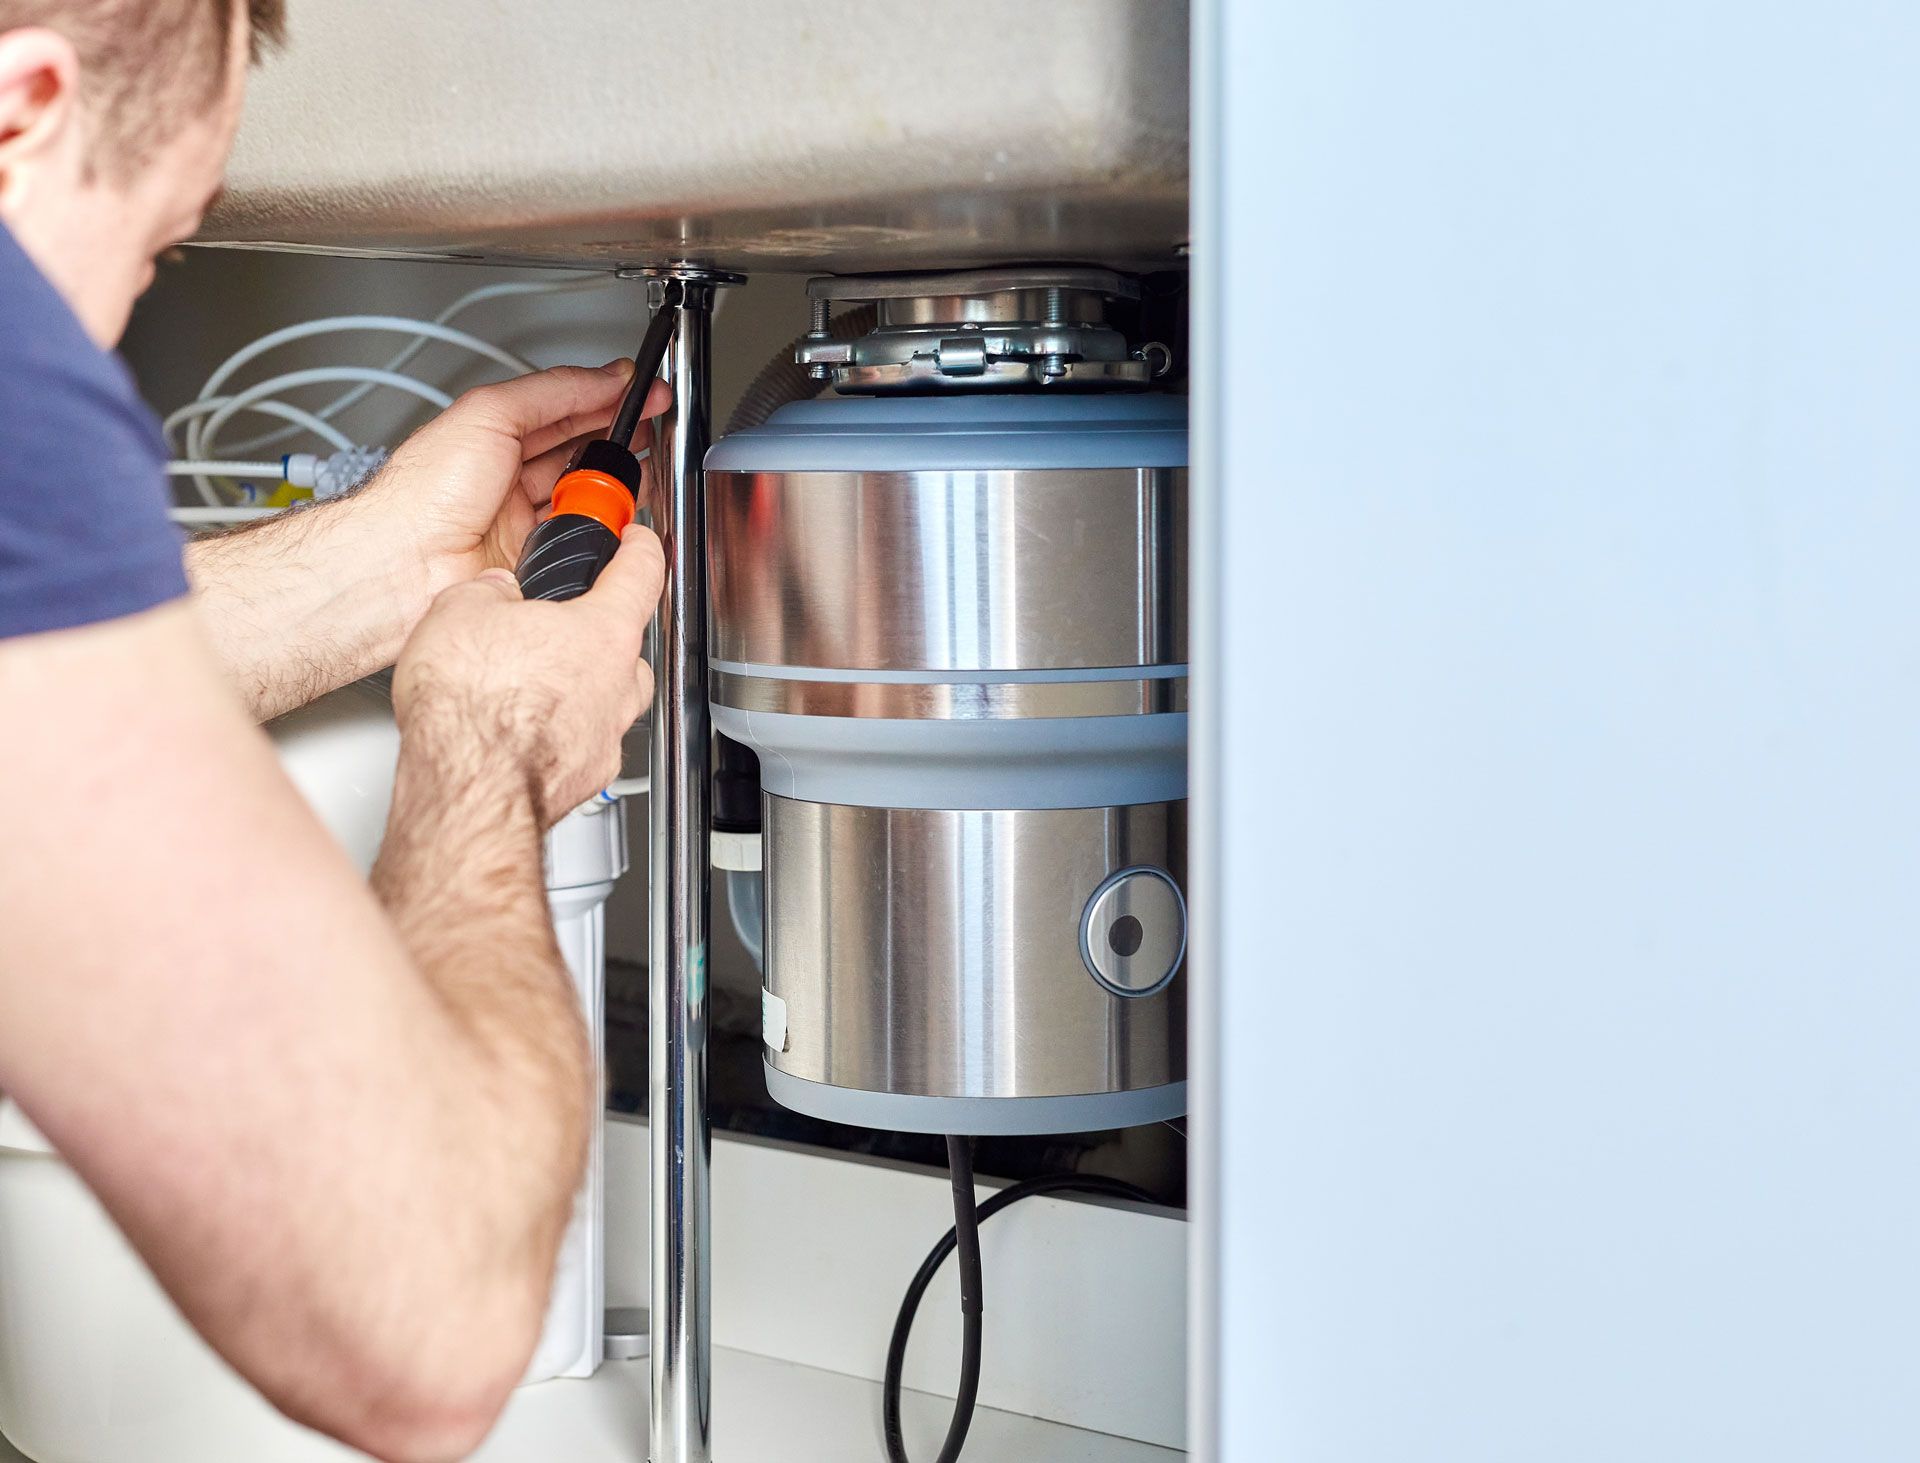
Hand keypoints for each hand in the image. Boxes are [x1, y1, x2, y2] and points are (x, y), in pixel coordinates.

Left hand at [360, 362, 671, 601]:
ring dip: (615, 485)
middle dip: (620, 439)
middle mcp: (510, 480)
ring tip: (633, 470)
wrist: (405, 566)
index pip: (563, 410)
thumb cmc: (423, 494)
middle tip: (652, 429)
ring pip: (587, 498)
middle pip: (580, 453)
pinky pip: (584, 540)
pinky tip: (608, 515)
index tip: (643, 393)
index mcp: (494, 438)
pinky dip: (602, 528)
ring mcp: (525, 522)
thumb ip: (549, 391)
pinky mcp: (538, 560)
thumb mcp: (488, 414)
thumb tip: (602, 378)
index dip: (605, 398)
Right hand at [389, 525, 664, 825]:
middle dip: (602, 633)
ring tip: (538, 683)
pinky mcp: (584, 778)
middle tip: (566, 625)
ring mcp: (605, 738)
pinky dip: (563, 736)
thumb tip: (493, 591)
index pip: (641, 574)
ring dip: (585, 689)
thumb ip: (488, 592)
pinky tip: (525, 733)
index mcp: (602, 632)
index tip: (638, 541)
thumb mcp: (461, 610)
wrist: (468, 785)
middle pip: (629, 647)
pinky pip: (585, 746)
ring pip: (612, 702)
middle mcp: (618, 686)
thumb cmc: (472, 704)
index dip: (640, 549)